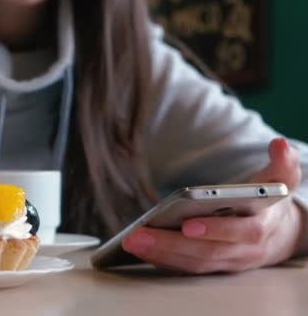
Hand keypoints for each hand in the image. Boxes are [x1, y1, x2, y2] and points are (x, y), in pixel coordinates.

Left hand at [122, 138, 304, 273]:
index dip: (216, 229)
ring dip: (160, 254)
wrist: (280, 235)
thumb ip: (282, 164)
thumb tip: (279, 144)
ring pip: (192, 263)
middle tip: (139, 235)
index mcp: (261, 226)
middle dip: (171, 244)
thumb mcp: (280, 182)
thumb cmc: (269, 204)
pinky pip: (185, 269)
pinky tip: (138, 248)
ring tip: (131, 241)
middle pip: (207, 251)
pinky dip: (161, 260)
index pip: (242, 231)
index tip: (188, 224)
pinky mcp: (211, 268)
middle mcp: (244, 250)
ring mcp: (226, 262)